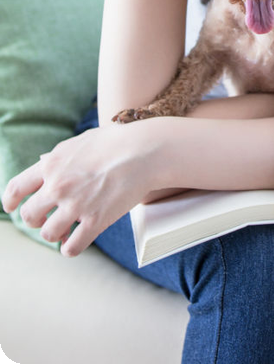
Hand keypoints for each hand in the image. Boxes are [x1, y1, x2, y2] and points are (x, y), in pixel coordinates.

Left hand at [1, 122, 161, 256]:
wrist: (144, 151)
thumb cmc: (116, 142)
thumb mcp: (80, 142)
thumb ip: (58, 157)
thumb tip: (43, 164)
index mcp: (52, 165)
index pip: (15, 189)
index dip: (10, 202)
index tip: (12, 208)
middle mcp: (58, 186)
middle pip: (28, 215)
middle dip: (35, 220)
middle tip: (47, 219)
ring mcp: (76, 205)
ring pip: (47, 234)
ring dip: (55, 234)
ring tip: (65, 231)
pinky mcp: (95, 221)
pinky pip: (71, 248)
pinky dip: (70, 248)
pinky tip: (76, 242)